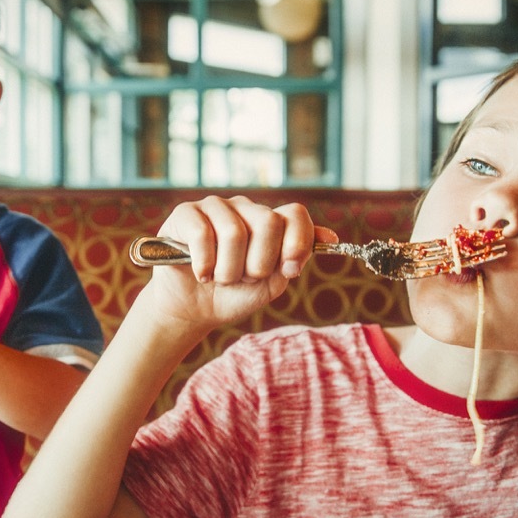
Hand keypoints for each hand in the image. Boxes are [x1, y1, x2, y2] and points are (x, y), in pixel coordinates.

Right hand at [142, 195, 333, 329]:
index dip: (297, 243)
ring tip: (220, 278)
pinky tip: (201, 274)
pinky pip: (202, 234)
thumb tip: (331, 237)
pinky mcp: (186, 213)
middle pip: (268, 223)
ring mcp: (215, 207)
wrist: (193, 310)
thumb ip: (296, 258)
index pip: (295, 215)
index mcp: (269, 222)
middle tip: (244, 278)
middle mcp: (244, 208)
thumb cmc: (234, 294)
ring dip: (228, 270)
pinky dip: (204, 264)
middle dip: (258, 264)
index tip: (288, 271)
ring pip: (234, 232)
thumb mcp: (272, 282)